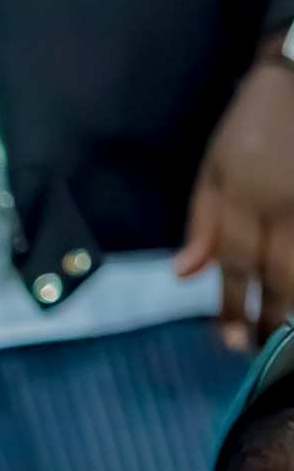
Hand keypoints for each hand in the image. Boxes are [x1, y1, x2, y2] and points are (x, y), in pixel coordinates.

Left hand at [176, 36, 293, 350]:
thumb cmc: (252, 121)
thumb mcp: (214, 165)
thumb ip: (203, 221)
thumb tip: (187, 275)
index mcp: (241, 193)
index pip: (235, 260)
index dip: (232, 303)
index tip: (231, 338)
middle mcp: (280, 201)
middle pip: (277, 270)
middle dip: (270, 314)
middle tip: (262, 350)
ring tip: (286, 335)